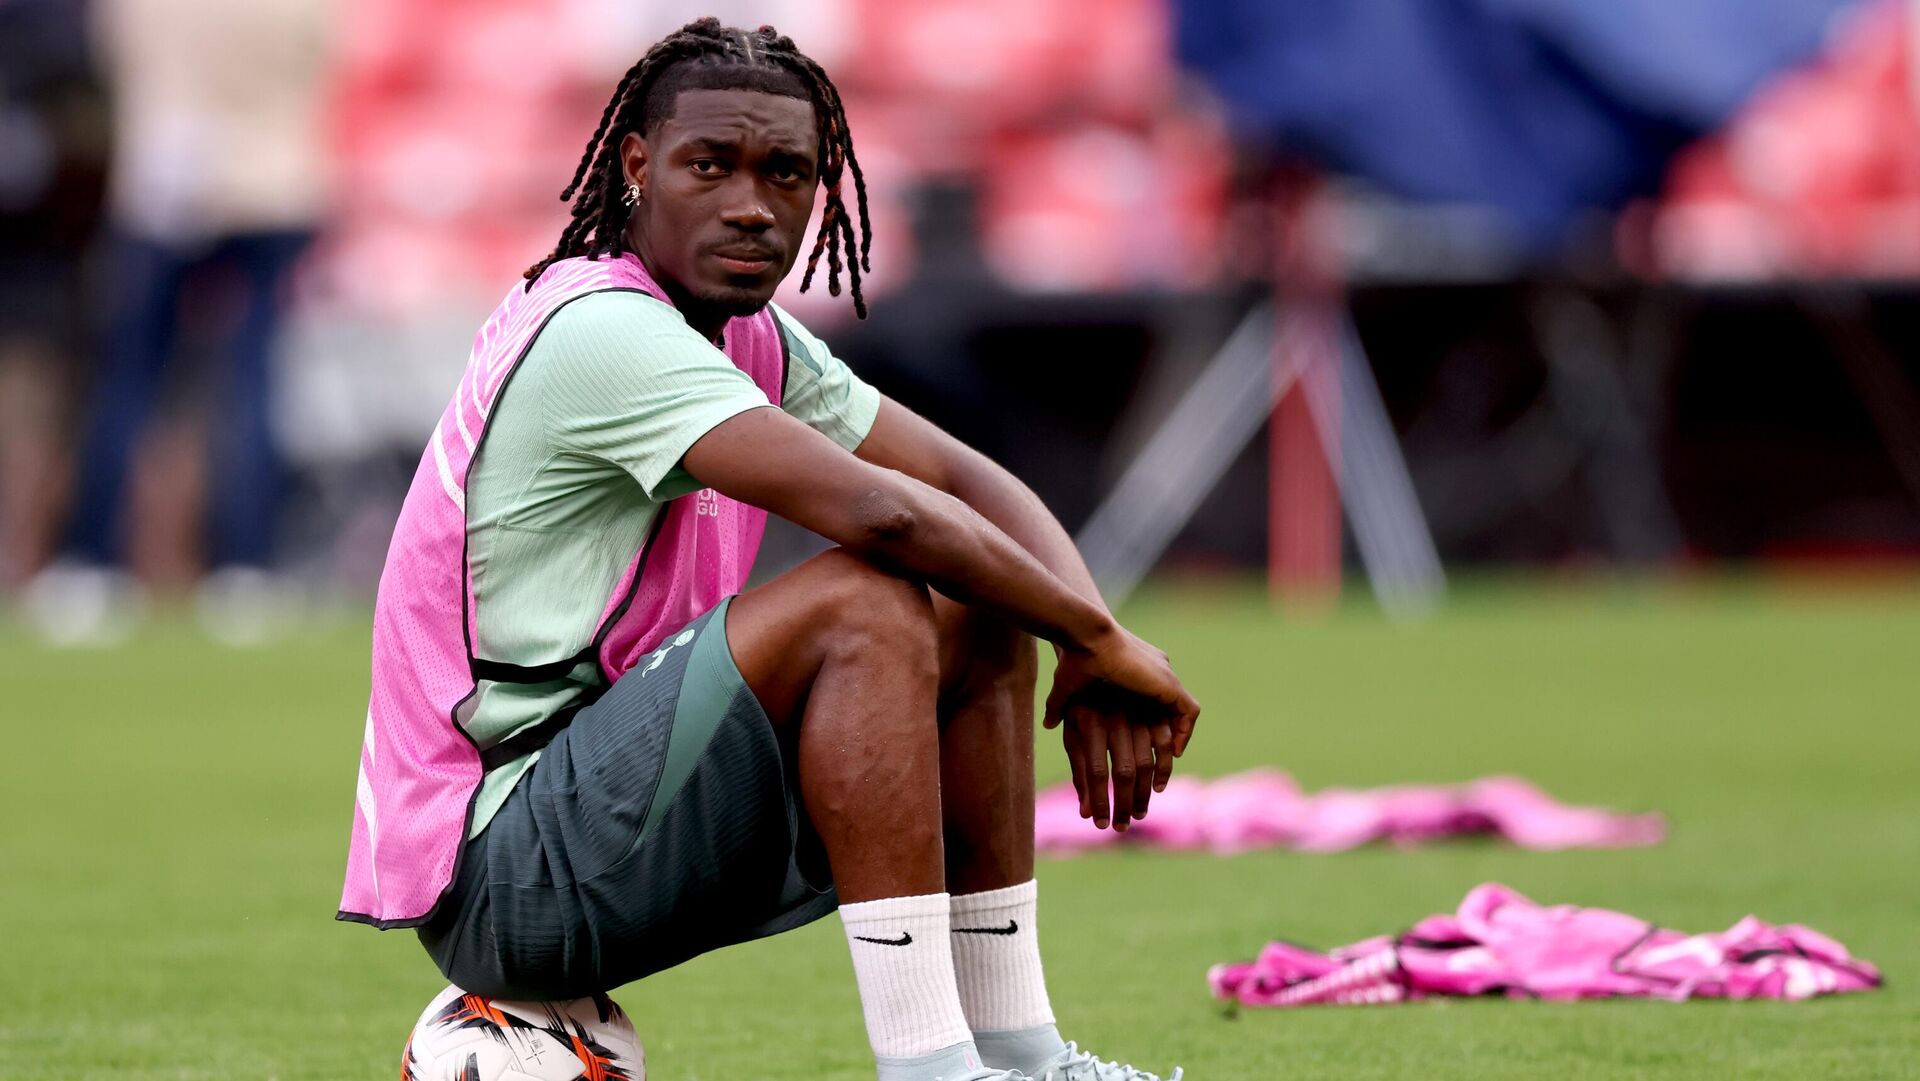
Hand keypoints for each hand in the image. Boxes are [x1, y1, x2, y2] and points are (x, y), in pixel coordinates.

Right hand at [1045, 624, 1199, 757]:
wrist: (1087, 636)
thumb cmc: (1075, 656)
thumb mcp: (1069, 687)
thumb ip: (1061, 705)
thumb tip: (1048, 725)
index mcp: (1137, 668)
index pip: (1152, 701)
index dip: (1149, 727)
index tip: (1143, 752)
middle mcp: (1156, 670)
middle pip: (1169, 709)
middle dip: (1165, 738)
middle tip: (1157, 766)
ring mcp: (1165, 677)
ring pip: (1183, 712)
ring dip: (1178, 738)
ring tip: (1169, 762)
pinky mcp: (1169, 684)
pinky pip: (1189, 712)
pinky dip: (1184, 732)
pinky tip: (1174, 752)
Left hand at [1059, 704, 1173, 831]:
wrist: (1096, 653)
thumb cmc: (1078, 700)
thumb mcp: (1071, 732)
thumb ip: (1079, 769)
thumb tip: (1085, 813)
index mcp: (1088, 720)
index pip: (1096, 772)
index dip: (1099, 801)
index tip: (1100, 824)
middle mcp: (1113, 716)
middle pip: (1124, 771)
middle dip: (1125, 804)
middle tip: (1124, 826)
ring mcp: (1136, 710)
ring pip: (1146, 759)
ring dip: (1145, 791)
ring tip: (1140, 812)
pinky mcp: (1153, 706)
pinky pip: (1164, 741)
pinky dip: (1164, 765)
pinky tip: (1158, 785)